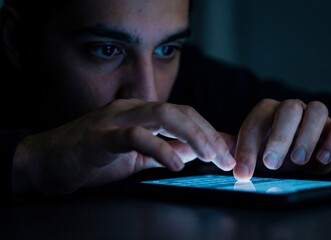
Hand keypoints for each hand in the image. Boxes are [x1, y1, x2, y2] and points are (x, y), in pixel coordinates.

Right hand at [12, 99, 235, 195]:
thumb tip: (194, 151)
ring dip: (192, 135)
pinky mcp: (100, 137)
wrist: (45, 163)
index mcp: (141, 113)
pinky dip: (160, 148)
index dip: (209, 132)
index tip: (227, 153)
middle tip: (225, 158)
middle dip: (208, 134)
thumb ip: (164, 150)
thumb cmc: (91, 159)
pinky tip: (177, 164)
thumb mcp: (136, 157)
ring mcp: (115, 119)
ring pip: (163, 115)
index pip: (184, 114)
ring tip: (209, 156)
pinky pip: (135, 136)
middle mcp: (132, 109)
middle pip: (180, 111)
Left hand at [231, 99, 330, 179]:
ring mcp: (314, 115)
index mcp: (267, 112)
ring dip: (307, 136)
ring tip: (298, 161)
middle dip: (279, 137)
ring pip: (316, 111)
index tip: (243, 172)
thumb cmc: (275, 151)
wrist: (305, 154)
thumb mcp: (254, 152)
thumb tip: (215, 152)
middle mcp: (292, 108)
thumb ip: (236, 149)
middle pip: (288, 110)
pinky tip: (322, 159)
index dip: (248, 147)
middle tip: (272, 164)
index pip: (256, 123)